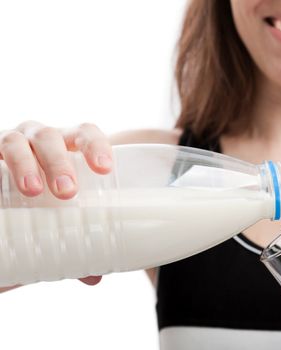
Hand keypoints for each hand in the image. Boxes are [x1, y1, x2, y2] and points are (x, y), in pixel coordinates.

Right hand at [0, 121, 112, 285]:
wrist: (3, 208)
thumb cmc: (37, 203)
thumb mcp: (55, 217)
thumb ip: (73, 242)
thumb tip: (94, 278)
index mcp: (64, 147)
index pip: (85, 133)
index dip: (96, 145)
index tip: (105, 169)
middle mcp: (35, 140)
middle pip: (50, 138)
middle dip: (59, 162)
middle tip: (66, 192)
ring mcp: (7, 143)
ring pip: (15, 142)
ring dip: (25, 165)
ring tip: (32, 190)